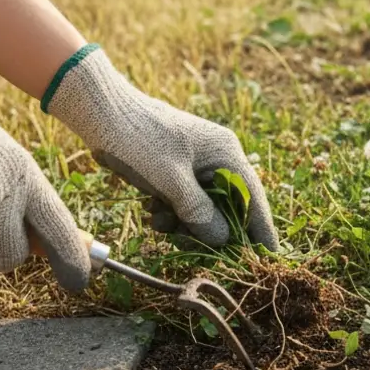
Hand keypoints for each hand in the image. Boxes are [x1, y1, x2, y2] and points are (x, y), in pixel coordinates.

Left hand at [45, 47, 277, 251]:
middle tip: (185, 240)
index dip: (261, 229)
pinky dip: (170, 212)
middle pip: (227, 207)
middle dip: (207, 228)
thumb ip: (199, 212)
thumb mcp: (170, 180)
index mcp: (226, 153)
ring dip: (183, 222)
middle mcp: (218, 158)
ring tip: (158, 221)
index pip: (252, 197)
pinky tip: (151, 210)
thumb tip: (223, 239)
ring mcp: (196, 163)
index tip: (269, 257)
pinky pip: (184, 201)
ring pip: (203, 208)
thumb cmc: (138, 140)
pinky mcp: (176, 170)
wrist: (100, 112)